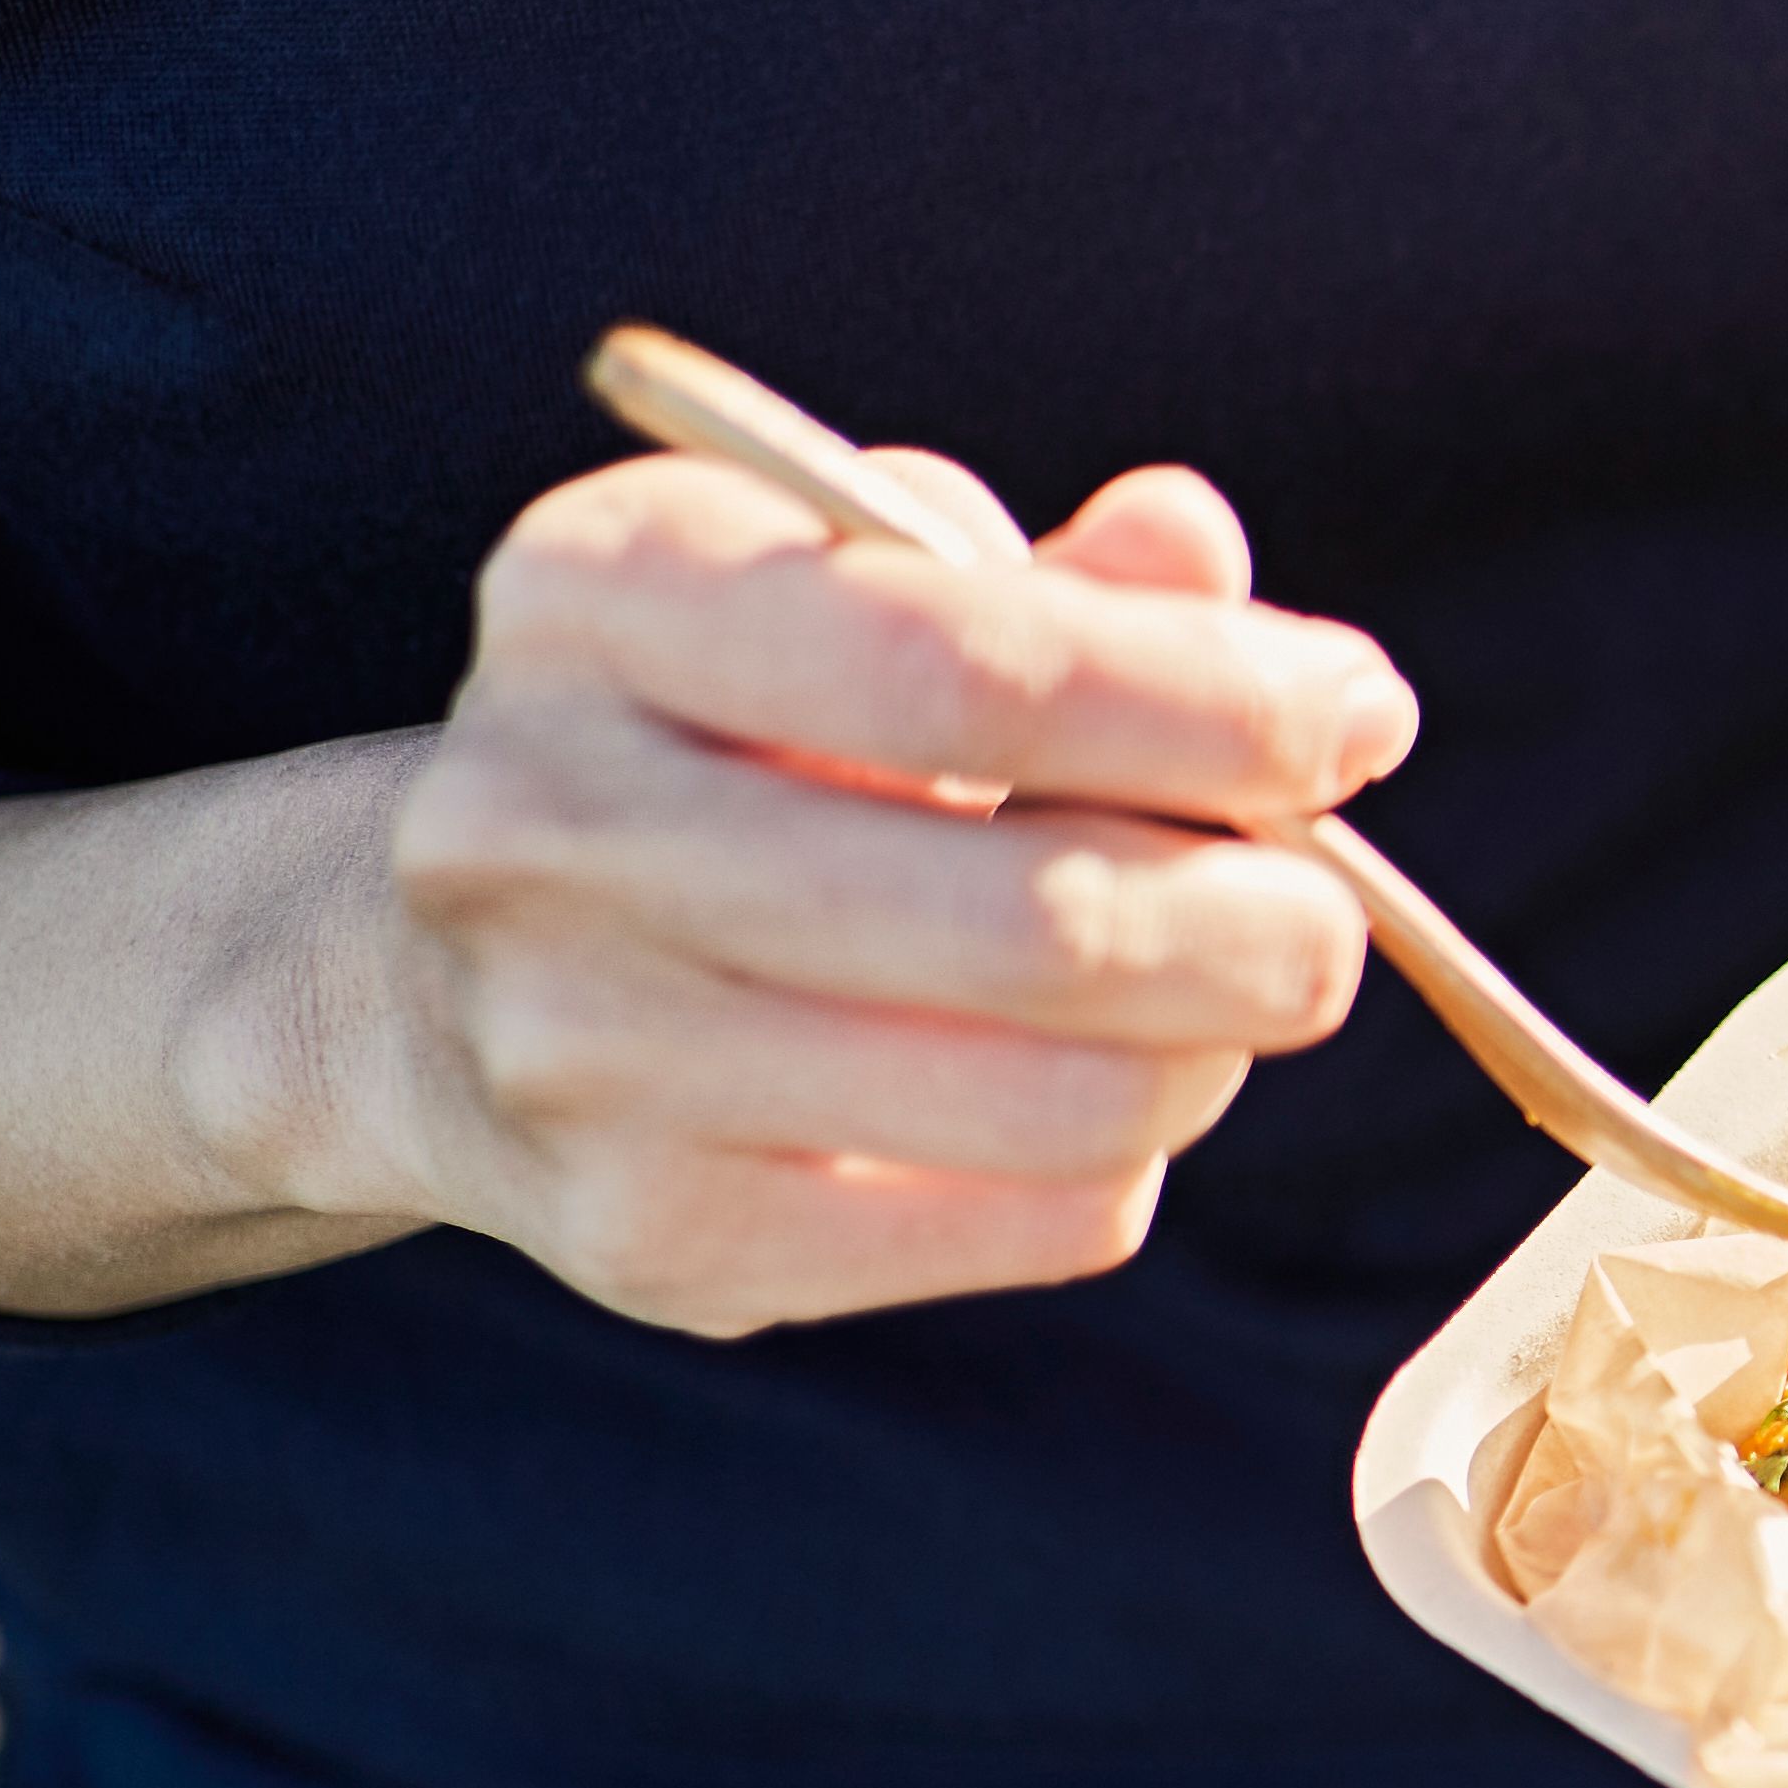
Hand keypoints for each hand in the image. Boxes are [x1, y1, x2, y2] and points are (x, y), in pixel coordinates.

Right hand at [345, 452, 1412, 1332]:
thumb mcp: (849, 597)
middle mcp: (545, 823)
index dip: (1213, 706)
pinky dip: (1122, 1165)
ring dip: (1206, 1052)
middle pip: (1030, 916)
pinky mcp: (653, 1238)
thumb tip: (1193, 549)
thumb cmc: (733, 749)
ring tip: (1215, 999)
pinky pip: (1022, 1225)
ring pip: (1055, 1098)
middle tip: (1330, 915)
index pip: (965, 667)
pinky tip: (1093, 1093)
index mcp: (601, 600)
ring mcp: (576, 1052)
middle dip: (1261, 920)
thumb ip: (1050, 584)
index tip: (1355, 715)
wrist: (432, 982)